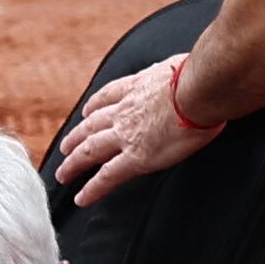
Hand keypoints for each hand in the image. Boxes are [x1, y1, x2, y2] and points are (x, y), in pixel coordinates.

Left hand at [51, 54, 219, 206]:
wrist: (199, 89)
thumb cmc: (201, 75)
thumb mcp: (181, 65)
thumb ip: (177, 72)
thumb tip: (191, 70)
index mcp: (137, 87)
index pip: (108, 97)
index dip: (94, 106)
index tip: (86, 112)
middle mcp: (125, 111)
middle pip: (91, 126)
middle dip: (76, 138)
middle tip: (65, 148)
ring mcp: (127, 135)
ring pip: (90, 151)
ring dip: (73, 163)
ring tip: (63, 173)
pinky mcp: (136, 158)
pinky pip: (107, 176)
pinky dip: (92, 189)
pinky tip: (81, 198)